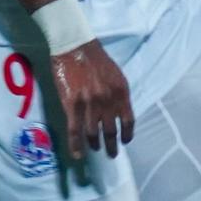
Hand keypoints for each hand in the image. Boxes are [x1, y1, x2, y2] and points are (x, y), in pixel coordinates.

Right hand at [49, 41, 132, 193]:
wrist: (74, 46)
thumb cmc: (95, 58)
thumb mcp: (116, 75)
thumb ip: (118, 94)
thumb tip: (117, 110)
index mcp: (121, 93)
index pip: (128, 121)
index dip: (127, 134)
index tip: (125, 141)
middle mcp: (107, 102)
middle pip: (111, 131)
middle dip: (112, 146)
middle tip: (112, 154)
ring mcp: (89, 105)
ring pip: (93, 133)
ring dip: (95, 145)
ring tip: (95, 150)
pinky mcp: (72, 105)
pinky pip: (75, 131)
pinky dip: (76, 145)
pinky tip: (77, 154)